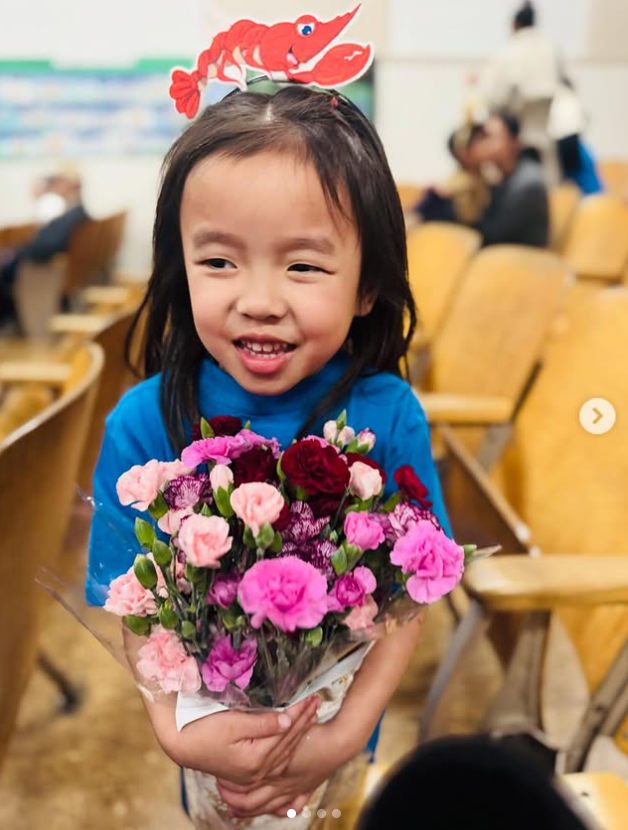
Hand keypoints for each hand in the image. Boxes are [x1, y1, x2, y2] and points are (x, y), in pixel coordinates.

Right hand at [171, 695, 318, 784]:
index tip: (311, 697)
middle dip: (303, 721)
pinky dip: (288, 747)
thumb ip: (261, 723)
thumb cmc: (203, 730)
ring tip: (311, 716)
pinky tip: (294, 738)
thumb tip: (286, 720)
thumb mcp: (232, 723)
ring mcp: (252, 774)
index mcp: (255, 759)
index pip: (285, 732)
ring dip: (299, 734)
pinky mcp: (247, 772)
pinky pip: (276, 760)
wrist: (182, 746)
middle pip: (288, 744)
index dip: (299, 713)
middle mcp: (257, 771)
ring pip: (284, 753)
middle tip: (316, 702)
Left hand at [217, 721, 351, 818]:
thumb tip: (242, 734)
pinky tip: (277, 810)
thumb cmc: (317, 734)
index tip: (218, 780)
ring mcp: (296, 788)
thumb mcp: (282, 725)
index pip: (246, 786)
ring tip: (235, 810)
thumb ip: (264, 725)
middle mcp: (283, 784)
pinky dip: (281, 809)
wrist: (344, 740)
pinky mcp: (307, 787)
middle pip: (253, 801)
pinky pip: (290, 805)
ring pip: (268, 806)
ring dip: (252, 809)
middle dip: (235, 799)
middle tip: (221, 792)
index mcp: (274, 770)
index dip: (230, 785)